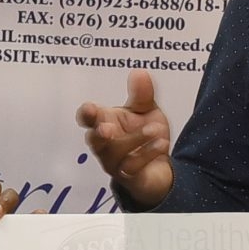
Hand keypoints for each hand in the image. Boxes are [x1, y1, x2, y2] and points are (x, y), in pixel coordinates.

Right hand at [74, 70, 172, 207]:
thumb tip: (139, 72)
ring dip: (135, 139)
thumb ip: (142, 94)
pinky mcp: (128, 177)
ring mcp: (113, 163)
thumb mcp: (147, 111)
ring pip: (115, 152)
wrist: (161, 167)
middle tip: (107, 128)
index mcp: (105, 123)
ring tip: (156, 130)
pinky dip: (147, 153)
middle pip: (94, 140)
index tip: (91, 110)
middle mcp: (104, 145)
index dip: (86, 114)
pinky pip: (132, 166)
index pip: (87, 118)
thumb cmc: (146, 137)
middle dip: (99, 134)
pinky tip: (161, 143)